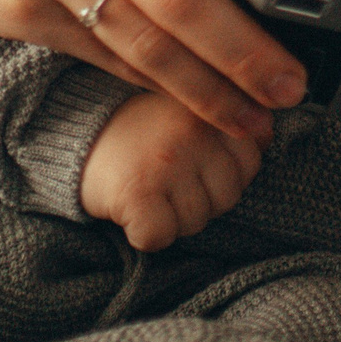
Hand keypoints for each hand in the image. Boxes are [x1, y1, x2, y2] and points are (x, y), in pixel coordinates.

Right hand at [80, 93, 262, 250]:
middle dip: (202, 195)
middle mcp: (194, 129)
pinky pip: (161, 236)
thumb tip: (269, 137)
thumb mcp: (190, 107)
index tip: (193, 157)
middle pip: (230, 195)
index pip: (253, 157)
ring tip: (150, 186)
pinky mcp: (138, 192)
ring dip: (174, 216)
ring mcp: (168, 160)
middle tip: (166, 174)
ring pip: (199, 221)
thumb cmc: (139, 127)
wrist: (71, 133)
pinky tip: (133, 207)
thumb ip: (232, 116)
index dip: (224, 168)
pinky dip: (146, 233)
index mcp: (211, 105)